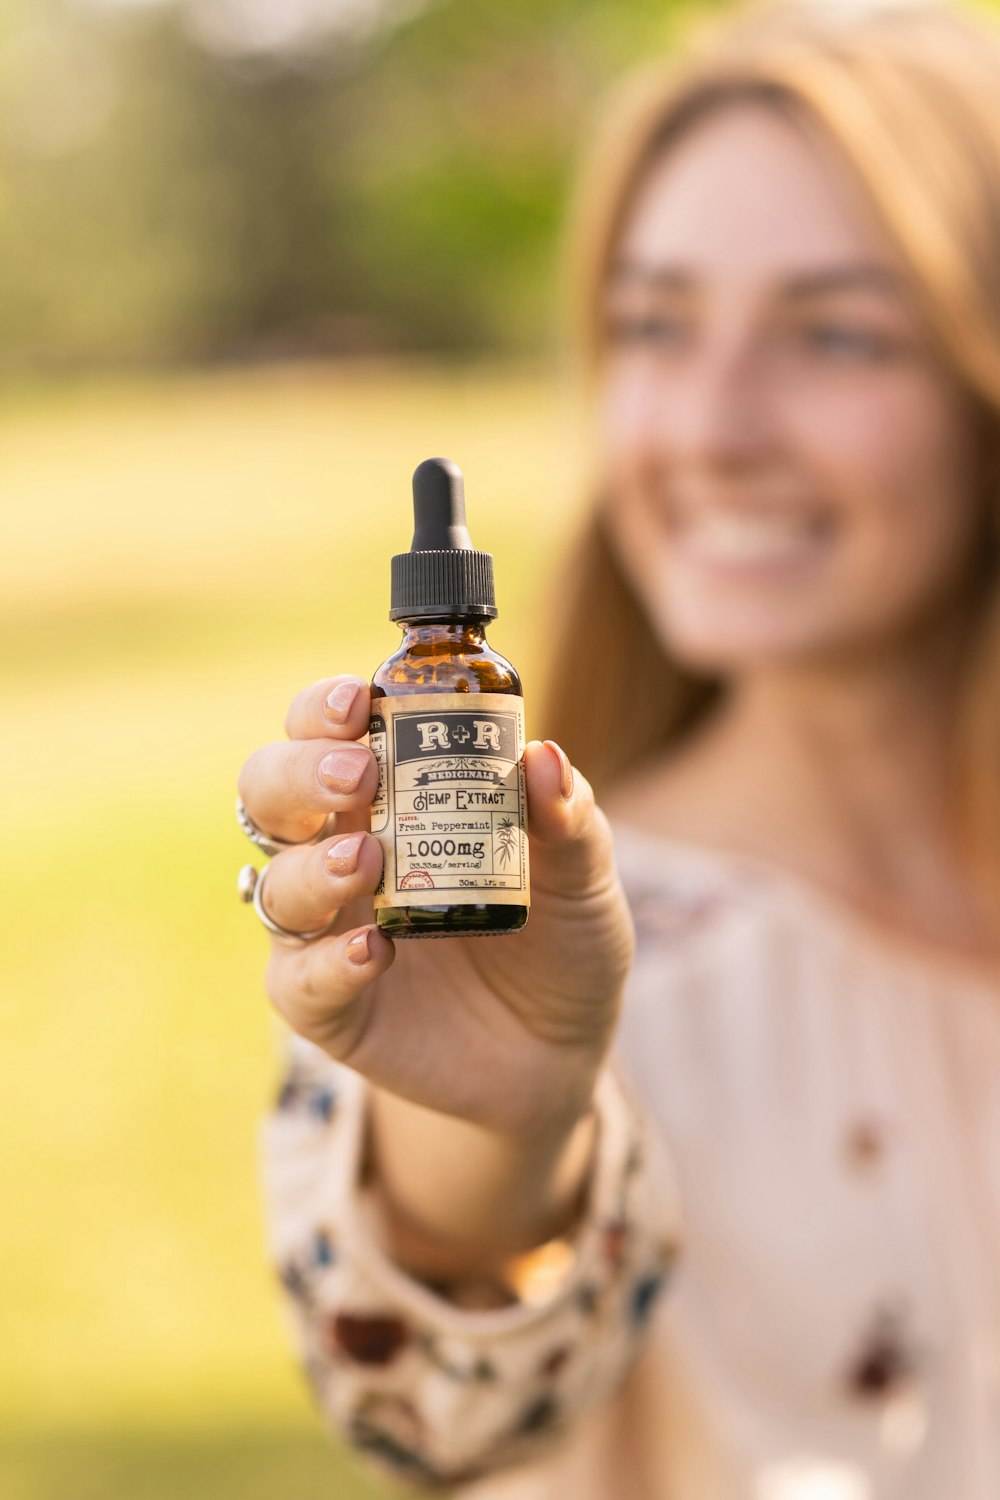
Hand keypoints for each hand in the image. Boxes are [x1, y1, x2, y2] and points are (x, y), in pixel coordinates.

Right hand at [237, 674, 633, 1140]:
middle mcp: (341, 850)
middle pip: (270, 791)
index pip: (327, 732)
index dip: (324, 708)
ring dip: (312, 867)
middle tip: (358, 776)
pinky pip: (298, 983)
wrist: (562, 1051)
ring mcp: (327, 930)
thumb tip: (545, 757)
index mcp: (390, 797)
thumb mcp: (584, 879)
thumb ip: (569, 821)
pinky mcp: (328, 1007)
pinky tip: (374, 951)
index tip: (358, 702)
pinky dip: (327, 964)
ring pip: (274, 883)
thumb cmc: (561, 939)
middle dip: (298, 773)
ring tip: (369, 863)